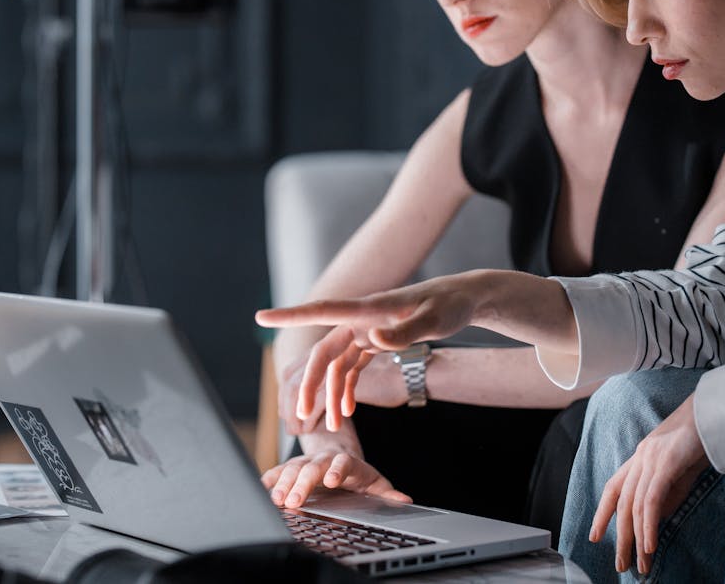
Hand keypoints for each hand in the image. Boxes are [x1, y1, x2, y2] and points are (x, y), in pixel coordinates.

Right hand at [256, 274, 485, 431]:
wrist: (464, 300)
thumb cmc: (450, 305)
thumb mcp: (433, 321)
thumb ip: (404, 333)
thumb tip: (374, 341)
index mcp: (369, 309)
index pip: (322, 310)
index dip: (290, 315)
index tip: (261, 316)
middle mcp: (361, 319)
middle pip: (325, 352)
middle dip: (311, 384)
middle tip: (301, 415)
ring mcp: (367, 330)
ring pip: (337, 364)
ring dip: (331, 394)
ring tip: (330, 425)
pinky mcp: (375, 340)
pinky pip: (352, 366)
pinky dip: (347, 388)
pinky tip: (347, 411)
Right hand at [261, 449, 411, 508]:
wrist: (338, 452)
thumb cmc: (358, 474)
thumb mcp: (375, 484)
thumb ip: (387, 493)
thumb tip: (405, 500)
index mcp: (347, 462)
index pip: (343, 463)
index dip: (337, 470)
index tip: (331, 480)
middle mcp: (324, 459)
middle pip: (313, 468)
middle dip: (303, 483)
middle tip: (295, 500)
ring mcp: (307, 461)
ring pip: (293, 468)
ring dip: (284, 483)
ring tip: (277, 499)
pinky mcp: (293, 466)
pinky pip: (280, 470)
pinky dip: (271, 478)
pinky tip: (262, 487)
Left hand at [589, 393, 708, 576]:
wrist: (715, 410)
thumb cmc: (701, 439)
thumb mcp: (680, 472)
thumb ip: (665, 492)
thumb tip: (653, 520)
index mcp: (641, 457)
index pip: (614, 487)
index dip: (602, 512)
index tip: (595, 536)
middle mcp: (640, 457)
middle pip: (622, 503)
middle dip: (620, 537)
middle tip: (620, 565)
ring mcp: (651, 458)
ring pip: (635, 505)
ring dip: (637, 539)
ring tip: (640, 563)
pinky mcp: (666, 463)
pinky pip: (651, 500)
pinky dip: (648, 525)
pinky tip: (649, 545)